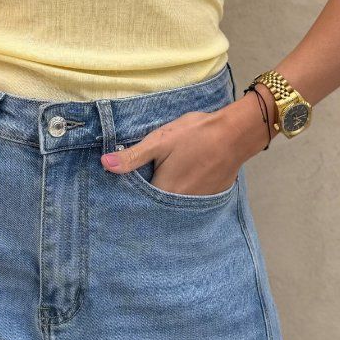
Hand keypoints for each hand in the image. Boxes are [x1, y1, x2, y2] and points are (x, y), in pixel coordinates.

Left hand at [100, 101, 257, 195]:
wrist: (235, 133)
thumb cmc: (195, 135)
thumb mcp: (159, 141)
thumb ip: (132, 157)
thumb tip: (104, 164)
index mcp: (164, 192)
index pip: (139, 202)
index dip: (131, 194)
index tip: (125, 187)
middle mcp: (180, 205)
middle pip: (156, 205)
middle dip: (148, 197)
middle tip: (148, 178)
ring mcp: (198, 204)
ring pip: (173, 204)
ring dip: (166, 196)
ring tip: (165, 179)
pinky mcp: (210, 198)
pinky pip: (189, 201)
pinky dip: (183, 194)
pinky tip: (183, 179)